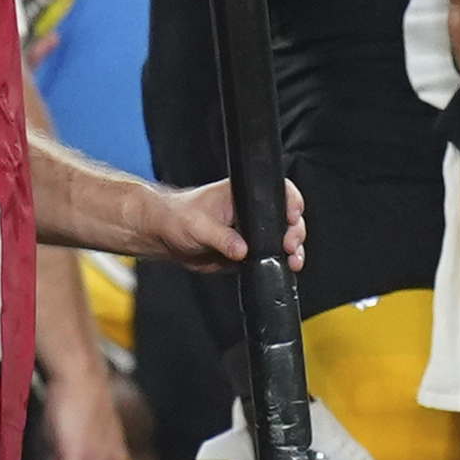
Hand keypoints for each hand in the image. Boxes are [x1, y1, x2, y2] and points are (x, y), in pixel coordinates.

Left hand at [152, 178, 303, 272]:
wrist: (164, 237)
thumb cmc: (177, 218)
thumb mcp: (199, 227)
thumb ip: (222, 238)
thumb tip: (242, 250)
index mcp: (242, 194)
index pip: (277, 192)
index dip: (291, 203)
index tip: (292, 218)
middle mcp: (251, 211)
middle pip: (287, 218)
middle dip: (295, 232)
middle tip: (290, 245)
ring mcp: (251, 231)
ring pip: (282, 238)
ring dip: (291, 250)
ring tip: (292, 260)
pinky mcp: (247, 251)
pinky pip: (269, 256)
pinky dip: (279, 262)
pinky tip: (284, 267)